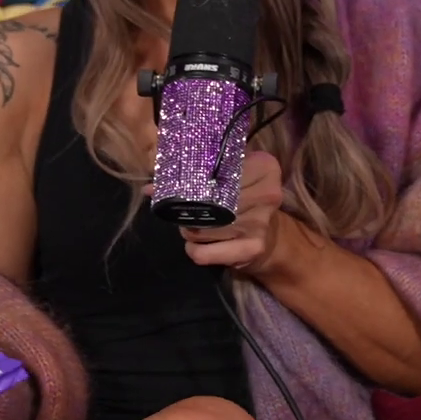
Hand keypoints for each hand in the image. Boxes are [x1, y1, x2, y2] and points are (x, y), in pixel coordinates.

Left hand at [176, 150, 285, 273]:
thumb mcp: (228, 177)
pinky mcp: (252, 248)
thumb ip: (193, 174)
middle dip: (188, 208)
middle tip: (186, 211)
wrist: (270, 236)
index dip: (191, 179)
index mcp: (264, 167)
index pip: (216, 169)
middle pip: (208, 200)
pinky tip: (198, 245)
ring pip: (202, 228)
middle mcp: (266, 193)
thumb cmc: (242, 199)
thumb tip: (150, 188)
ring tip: (194, 227)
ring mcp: (260, 222)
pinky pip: (204, 252)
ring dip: (189, 229)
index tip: (181, 185)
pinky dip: (194, 250)